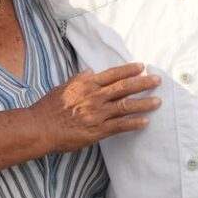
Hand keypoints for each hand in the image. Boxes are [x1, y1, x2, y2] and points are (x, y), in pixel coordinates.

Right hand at [31, 63, 160, 152]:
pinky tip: (145, 121)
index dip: (129, 69)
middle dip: (143, 83)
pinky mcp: (98, 130)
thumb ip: (78, 80)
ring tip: (157, 101)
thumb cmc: (48, 108)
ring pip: (126, 106)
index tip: (142, 66)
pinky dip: (134, 123)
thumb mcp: (62, 87)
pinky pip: (121, 126)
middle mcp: (95, 96)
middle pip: (124, 87)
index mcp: (86, 84)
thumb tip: (90, 72)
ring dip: (144, 103)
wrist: (40, 127)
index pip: (113, 74)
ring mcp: (98, 113)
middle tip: (157, 80)